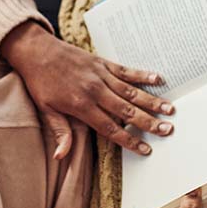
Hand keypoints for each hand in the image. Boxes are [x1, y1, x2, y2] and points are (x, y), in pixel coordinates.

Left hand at [0, 22, 175, 159]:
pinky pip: (126, 70)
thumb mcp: (45, 110)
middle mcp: (95, 91)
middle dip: (149, 122)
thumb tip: (61, 157)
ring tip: (170, 109)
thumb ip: (60, 133)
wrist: (36, 51)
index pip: (109, 128)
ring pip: (131, 91)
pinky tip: (159, 78)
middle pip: (126, 110)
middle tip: (167, 130)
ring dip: (152, 101)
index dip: (129, 140)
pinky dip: (142, 74)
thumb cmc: (40, 82)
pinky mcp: (102, 63)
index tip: (146, 149)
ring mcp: (101, 75)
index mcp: (81, 106)